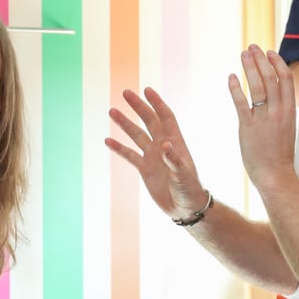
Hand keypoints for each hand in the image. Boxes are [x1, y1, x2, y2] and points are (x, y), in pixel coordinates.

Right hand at [105, 87, 206, 220]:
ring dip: (125, 124)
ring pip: (136, 135)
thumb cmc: (190, 189)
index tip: (147, 90)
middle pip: (149, 121)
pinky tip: (108, 141)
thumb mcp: (183, 174)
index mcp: (175, 142)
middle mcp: (162, 146)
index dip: (157, 103)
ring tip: (112, 111)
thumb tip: (164, 144)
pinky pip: (129, 155)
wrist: (185, 207)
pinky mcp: (145, 169)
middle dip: (138, 107)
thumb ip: (173, 159)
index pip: (165, 117)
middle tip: (125, 93)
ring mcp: (152, 156)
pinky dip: (119, 148)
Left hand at [227, 46, 297, 189]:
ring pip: (257, 86)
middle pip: (271, 78)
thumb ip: (282, 110)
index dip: (277, 63)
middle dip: (261, 59)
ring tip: (243, 54)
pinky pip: (241, 103)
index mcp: (290, 110)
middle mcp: (278, 111)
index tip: (270, 52)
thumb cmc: (280, 153)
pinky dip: (235, 88)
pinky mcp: (248, 127)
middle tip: (253, 47)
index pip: (285, 79)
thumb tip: (276, 97)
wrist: (276, 175)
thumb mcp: (287, 127)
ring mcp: (263, 118)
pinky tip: (231, 76)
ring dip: (250, 67)